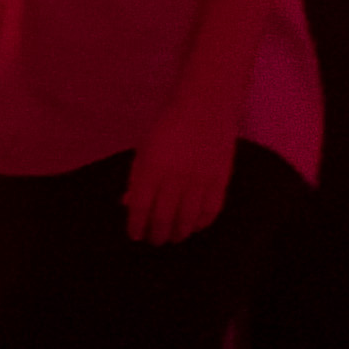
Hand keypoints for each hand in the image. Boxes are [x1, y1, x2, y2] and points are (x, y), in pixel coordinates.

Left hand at [120, 93, 241, 248]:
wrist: (205, 107)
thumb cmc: (167, 126)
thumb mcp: (144, 149)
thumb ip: (137, 177)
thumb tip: (128, 204)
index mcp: (151, 168)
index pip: (140, 207)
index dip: (136, 225)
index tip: (134, 235)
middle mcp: (175, 178)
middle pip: (163, 217)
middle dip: (157, 234)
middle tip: (154, 241)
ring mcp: (199, 180)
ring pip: (187, 219)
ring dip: (179, 233)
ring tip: (173, 238)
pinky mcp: (220, 180)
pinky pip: (210, 210)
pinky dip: (201, 223)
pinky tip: (194, 227)